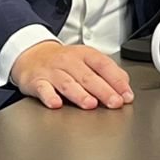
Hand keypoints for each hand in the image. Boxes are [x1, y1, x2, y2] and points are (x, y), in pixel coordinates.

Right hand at [10, 41, 133, 109]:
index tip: (126, 95)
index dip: (117, 81)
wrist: (32, 54)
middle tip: (115, 102)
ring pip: (68, 83)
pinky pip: (43, 89)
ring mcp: (52, 71)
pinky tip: (56, 103)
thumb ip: (107, 71)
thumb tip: (124, 84)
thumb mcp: (87, 59)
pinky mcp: (36, 81)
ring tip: (91, 104)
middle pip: (88, 77)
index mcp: (85, 55)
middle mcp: (69, 61)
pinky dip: (49, 96)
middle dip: (103, 91)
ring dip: (80, 94)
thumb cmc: (64, 61)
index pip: (104, 66)